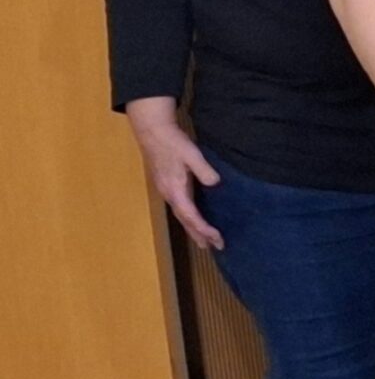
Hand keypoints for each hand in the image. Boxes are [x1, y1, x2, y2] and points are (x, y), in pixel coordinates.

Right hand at [128, 103, 221, 250]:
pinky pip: (179, 208)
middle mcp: (169, 195)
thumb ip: (204, 170)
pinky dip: (188, 218)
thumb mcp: (192, 154)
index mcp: (175, 191)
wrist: (152, 131)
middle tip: (214, 247)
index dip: (204, 229)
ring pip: (181, 215)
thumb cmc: (173, 142)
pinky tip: (194, 219)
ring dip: (193, 229)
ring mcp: (166, 191)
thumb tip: (215, 183)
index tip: (217, 239)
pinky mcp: (167, 185)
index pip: (191, 217)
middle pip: (185, 221)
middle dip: (199, 235)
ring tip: (204, 241)